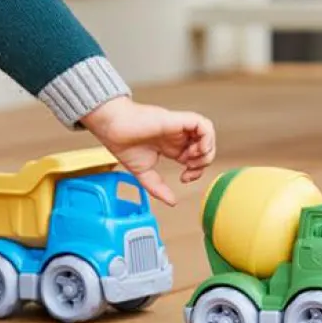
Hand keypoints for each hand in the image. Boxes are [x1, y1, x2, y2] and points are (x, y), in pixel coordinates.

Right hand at [81, 96, 215, 206]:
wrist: (113, 128)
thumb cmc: (123, 143)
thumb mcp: (144, 173)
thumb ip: (158, 188)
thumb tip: (172, 203)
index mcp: (171, 146)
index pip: (195, 157)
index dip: (196, 170)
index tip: (184, 178)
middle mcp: (177, 136)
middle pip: (205, 147)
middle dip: (203, 162)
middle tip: (189, 169)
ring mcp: (179, 127)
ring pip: (208, 135)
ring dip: (206, 150)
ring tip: (191, 159)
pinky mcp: (179, 119)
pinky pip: (204, 125)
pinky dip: (206, 138)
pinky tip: (194, 150)